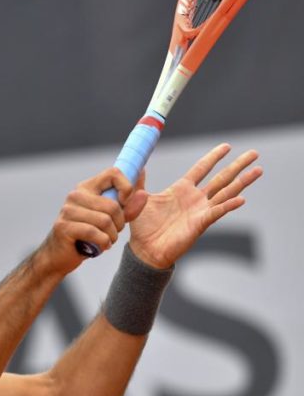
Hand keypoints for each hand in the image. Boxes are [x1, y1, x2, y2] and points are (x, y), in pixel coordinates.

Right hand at [42, 167, 147, 274]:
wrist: (60, 255)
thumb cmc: (87, 235)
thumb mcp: (111, 219)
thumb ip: (128, 205)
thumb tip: (143, 189)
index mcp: (87, 187)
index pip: (113, 173)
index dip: (126, 186)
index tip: (126, 202)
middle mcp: (75, 195)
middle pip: (112, 205)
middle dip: (120, 223)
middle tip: (114, 231)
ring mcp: (67, 210)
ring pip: (105, 221)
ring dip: (112, 236)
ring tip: (107, 240)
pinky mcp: (64, 226)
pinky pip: (94, 233)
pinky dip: (103, 242)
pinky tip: (101, 246)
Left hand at [129, 144, 262, 268]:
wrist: (144, 249)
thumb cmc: (142, 226)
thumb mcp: (138, 199)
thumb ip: (139, 182)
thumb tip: (136, 165)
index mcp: (181, 189)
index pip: (201, 168)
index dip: (213, 157)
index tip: (227, 146)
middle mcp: (195, 198)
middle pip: (221, 177)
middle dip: (238, 165)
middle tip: (254, 153)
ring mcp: (200, 210)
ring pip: (226, 192)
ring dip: (243, 181)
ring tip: (258, 169)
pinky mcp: (200, 223)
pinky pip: (217, 212)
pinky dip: (229, 205)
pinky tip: (242, 199)